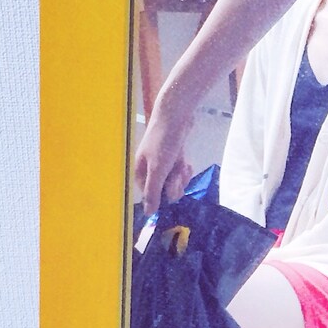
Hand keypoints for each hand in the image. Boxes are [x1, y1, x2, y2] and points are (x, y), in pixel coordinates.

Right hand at [134, 93, 194, 213]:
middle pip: (163, 189)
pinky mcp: (173, 155)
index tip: (172, 190)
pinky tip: (187, 162)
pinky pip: (179, 170)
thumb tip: (148, 213)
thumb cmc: (164, 142)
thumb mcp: (157, 170)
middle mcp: (149, 167)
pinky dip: (184, 168)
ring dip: (180, 177)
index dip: (162, 195)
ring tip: (183, 165)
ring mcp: (162, 161)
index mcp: (140, 171)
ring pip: (173, 180)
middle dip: (174, 184)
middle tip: (178, 174)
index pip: (150, 195)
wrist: (176, 114)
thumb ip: (152, 191)